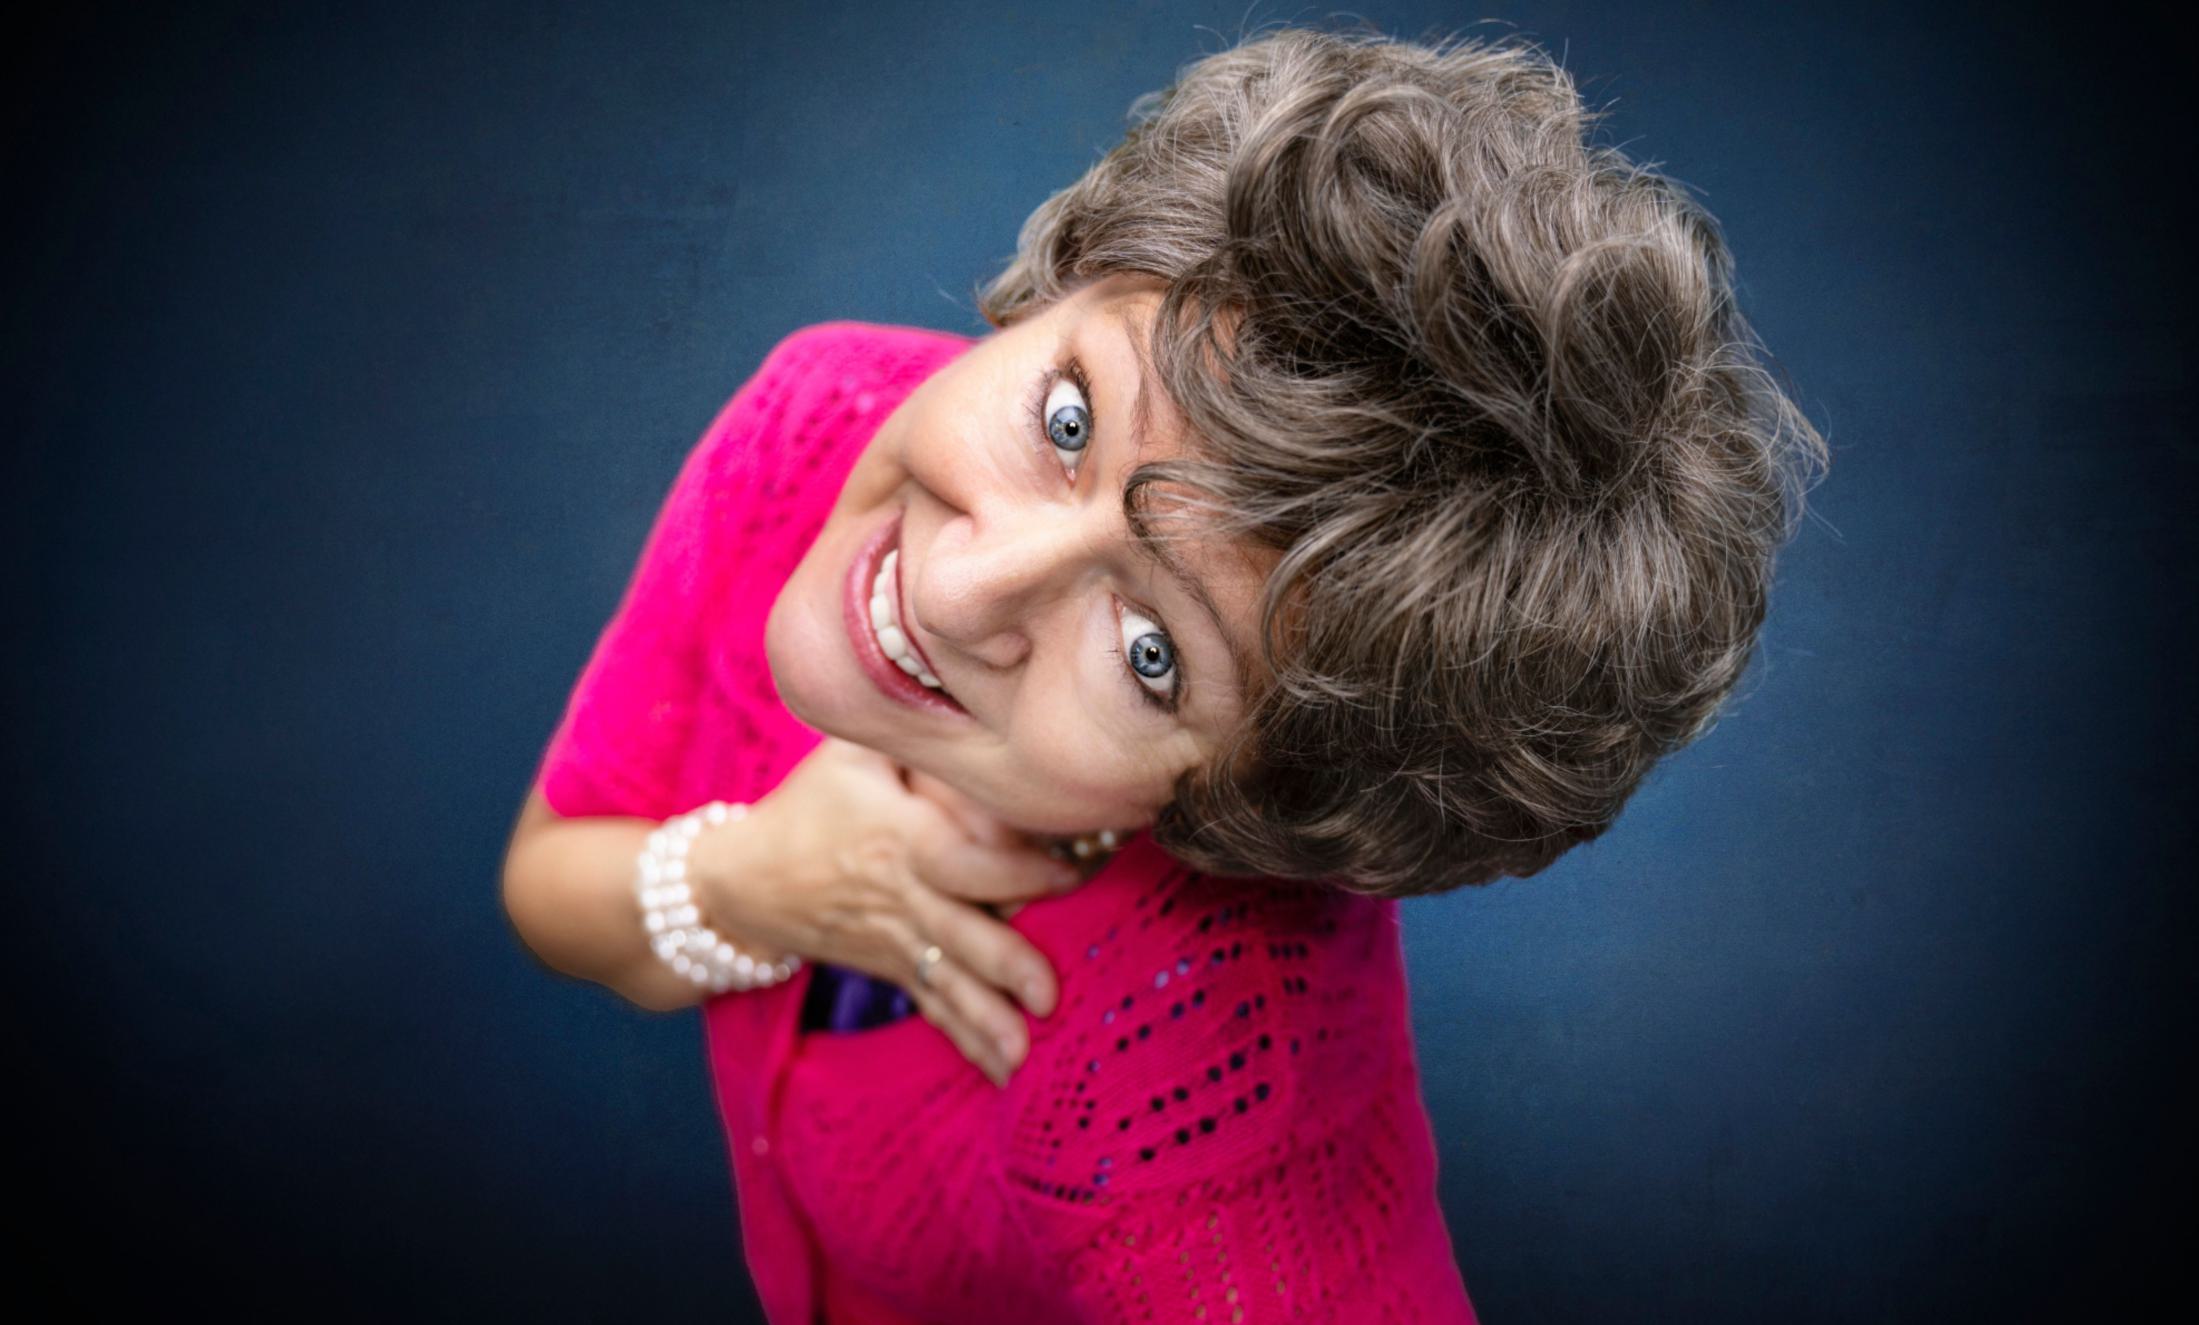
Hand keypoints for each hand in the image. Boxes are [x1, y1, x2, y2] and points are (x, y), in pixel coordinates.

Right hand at [693, 738, 1078, 1086]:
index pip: (961, 859)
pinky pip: (935, 1004)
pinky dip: (967, 1038)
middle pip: (958, 931)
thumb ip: (913, 739)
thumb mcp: (852, 755)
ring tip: (1022, 1054)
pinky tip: (1005, 1071)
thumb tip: (982, 721)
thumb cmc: (812, 804)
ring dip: (984, 1018)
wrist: (742, 880)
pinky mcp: (894, 968)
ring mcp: (897, 940)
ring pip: (948, 980)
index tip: (1070, 874)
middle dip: (1003, 962)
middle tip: (1047, 993)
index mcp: (899, 837)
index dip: (1016, 868)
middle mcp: (902, 895)